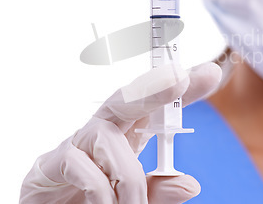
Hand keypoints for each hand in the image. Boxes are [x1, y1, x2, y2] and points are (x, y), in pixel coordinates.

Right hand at [20, 62, 221, 203]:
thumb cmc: (89, 200)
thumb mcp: (132, 198)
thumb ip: (158, 191)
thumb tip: (190, 185)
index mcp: (126, 135)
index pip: (155, 107)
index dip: (181, 88)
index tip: (210, 72)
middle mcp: (103, 131)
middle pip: (125, 98)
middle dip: (153, 86)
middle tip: (179, 77)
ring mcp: (77, 143)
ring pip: (108, 138)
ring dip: (127, 176)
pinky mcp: (51, 162)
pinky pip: (80, 164)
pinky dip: (100, 190)